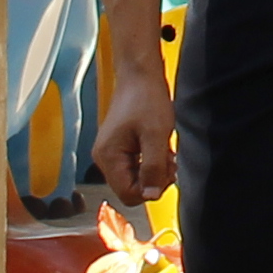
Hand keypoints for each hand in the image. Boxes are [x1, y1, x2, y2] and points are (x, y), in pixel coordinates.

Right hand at [90, 61, 176, 210]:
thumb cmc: (146, 99)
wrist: (140, 76)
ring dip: (154, 171)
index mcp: (108, 157)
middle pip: (130, 189)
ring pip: (134, 179)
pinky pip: (135, 168)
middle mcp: (104, 158)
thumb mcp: (156, 135)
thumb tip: (151, 195)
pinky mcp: (118, 148)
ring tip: (165, 152)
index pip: (128, 194)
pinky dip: (150, 163)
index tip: (166, 171)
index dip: (151, 189)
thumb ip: (154, 168)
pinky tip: (159, 150)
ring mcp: (110, 153)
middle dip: (153, 180)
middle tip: (168, 161)